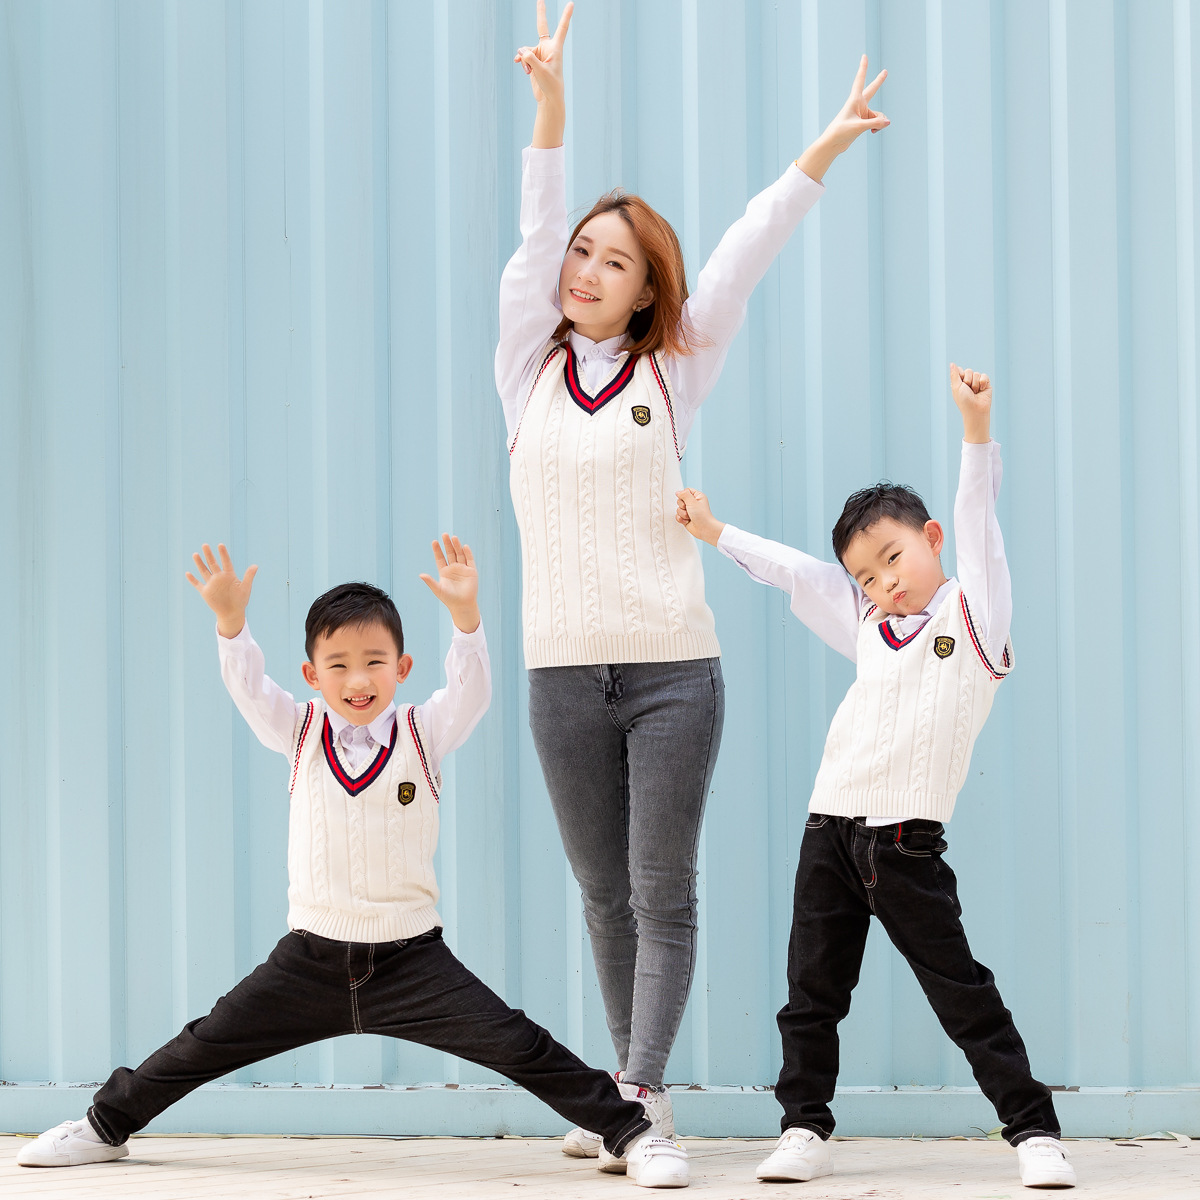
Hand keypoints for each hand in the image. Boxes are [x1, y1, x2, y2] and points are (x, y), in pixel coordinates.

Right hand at [185, 542, 256, 637]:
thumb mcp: (245, 588)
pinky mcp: (205, 592)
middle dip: (209, 555)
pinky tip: (187, 573)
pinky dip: (192, 580)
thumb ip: (249, 576)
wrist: (232, 613)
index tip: (220, 545)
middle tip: (205, 545)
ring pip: (204, 571)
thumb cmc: (241, 600)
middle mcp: (219, 577)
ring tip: (195, 554)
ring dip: (199, 563)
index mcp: (229, 575)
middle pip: (213, 564)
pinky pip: (197, 584)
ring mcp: (212, 584)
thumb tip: (256, 565)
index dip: (223, 554)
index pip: (226, 562)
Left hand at [419, 533, 480, 633]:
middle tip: (444, 534)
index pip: (440, 558)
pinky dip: (468, 553)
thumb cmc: (449, 599)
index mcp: (444, 572)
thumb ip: (430, 581)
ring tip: (453, 537)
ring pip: (459, 554)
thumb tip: (420, 574)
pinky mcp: (472, 571)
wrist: (462, 605)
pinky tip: (464, 546)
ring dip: (457, 546)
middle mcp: (454, 568)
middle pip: (450, 553)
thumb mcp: (438, 589)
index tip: (434, 542)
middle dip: (447, 544)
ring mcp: (463, 569)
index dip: (437, 550)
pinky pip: (470, 560)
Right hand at [515, 0, 572, 108]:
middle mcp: (547, 47)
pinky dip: (520, 61)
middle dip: (541, 12)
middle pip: (541, 26)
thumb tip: (520, 51)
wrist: (549, 98)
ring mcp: (539, 53)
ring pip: (525, 49)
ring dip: (524, 59)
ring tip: (529, 71)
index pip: (561, 28)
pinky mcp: (532, 60)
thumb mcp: (540, 70)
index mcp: (555, 48)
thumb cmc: (550, 85)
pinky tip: (519, 66)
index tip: (571, 4)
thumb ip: (529, 57)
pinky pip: (522, 56)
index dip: (566, 16)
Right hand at [675, 488, 724, 547]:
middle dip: (683, 506)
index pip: (686, 491)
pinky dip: (681, 519)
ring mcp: (689, 511)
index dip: (684, 495)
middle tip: (689, 510)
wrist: (704, 529)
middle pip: (680, 500)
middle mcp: (693, 503)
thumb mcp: (692, 502)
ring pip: (678, 509)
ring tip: (690, 517)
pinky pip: (678, 516)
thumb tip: (678, 492)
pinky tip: (687, 521)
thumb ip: (684, 494)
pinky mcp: (686, 518)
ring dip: (682, 514)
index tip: (688, 501)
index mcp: (697, 496)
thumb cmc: (702, 515)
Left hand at [795, 55, 888, 181]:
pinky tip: (872, 132)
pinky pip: (877, 122)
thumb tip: (888, 122)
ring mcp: (862, 113)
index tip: (864, 56)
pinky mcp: (863, 122)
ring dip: (878, 122)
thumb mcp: (859, 127)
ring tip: (871, 130)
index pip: (860, 80)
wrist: (833, 143)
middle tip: (885, 72)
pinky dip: (877, 127)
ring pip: (878, 115)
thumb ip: (875, 123)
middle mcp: (859, 104)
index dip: (863, 68)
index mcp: (854, 100)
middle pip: (872, 90)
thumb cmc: (841, 132)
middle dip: (878, 82)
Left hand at [949, 362, 991, 443]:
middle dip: (968, 381)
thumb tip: (951, 363)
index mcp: (960, 382)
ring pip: (976, 373)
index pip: (960, 370)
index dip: (960, 376)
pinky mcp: (986, 384)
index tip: (960, 385)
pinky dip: (982, 383)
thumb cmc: (964, 400)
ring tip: (975, 393)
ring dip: (975, 384)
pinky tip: (981, 391)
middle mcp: (968, 381)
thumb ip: (954, 374)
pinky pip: (984, 376)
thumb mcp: (956, 386)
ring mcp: (978, 382)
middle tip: (968, 391)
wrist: (975, 409)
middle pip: (968, 371)